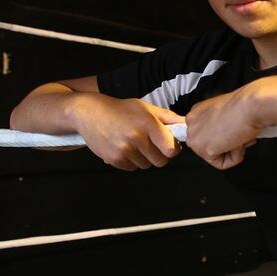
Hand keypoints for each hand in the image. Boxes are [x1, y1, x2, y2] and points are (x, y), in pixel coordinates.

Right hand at [70, 94, 184, 170]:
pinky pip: (131, 168)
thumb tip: (187, 124)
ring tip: (134, 143)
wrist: (90, 113)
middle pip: (160, 162)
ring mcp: (124, 150)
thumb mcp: (146, 108)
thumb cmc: (122, 109)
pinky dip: (130, 161)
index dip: (172, 149)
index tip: (169, 145)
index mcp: (149, 124)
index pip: (171, 150)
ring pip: (146, 165)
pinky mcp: (114, 159)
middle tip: (151, 145)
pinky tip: (124, 147)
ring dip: (144, 158)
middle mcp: (137, 138)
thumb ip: (168, 117)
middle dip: (159, 155)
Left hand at [185, 89, 260, 169]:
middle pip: (208, 146)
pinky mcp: (204, 150)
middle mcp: (192, 124)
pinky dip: (235, 157)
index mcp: (197, 112)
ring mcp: (195, 137)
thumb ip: (220, 124)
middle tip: (239, 134)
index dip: (224, 135)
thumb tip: (225, 137)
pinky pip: (222, 164)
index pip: (206, 134)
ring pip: (214, 156)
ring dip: (232, 150)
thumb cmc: (246, 105)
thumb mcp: (227, 112)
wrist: (251, 106)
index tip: (233, 129)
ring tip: (239, 136)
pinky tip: (238, 142)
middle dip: (227, 144)